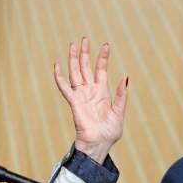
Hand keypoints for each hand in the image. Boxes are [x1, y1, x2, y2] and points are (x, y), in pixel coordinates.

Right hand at [53, 37, 127, 162]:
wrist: (100, 144)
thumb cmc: (110, 132)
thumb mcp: (119, 112)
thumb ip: (121, 95)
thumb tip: (125, 78)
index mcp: (102, 93)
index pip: (101, 71)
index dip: (103, 58)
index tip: (106, 45)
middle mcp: (90, 91)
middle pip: (86, 68)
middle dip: (85, 53)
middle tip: (84, 38)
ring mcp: (81, 95)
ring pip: (75, 73)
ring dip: (74, 59)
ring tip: (73, 45)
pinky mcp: (74, 102)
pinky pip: (65, 88)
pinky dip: (59, 77)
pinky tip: (57, 65)